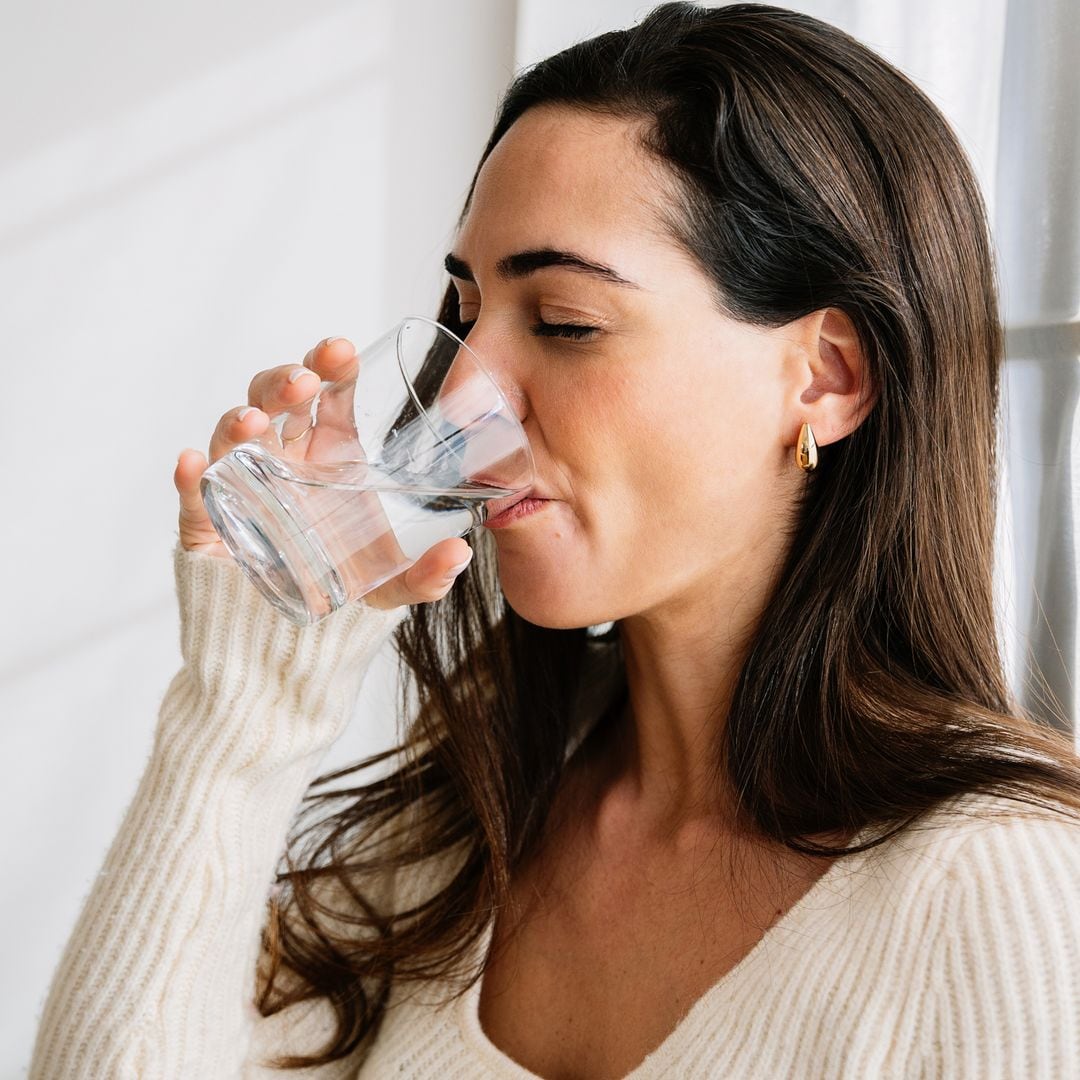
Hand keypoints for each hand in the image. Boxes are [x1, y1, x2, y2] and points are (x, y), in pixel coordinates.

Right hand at [174, 337, 473, 610]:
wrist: (292, 640)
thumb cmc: (342, 592)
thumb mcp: (393, 587)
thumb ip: (427, 575)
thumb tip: (460, 554)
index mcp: (326, 455)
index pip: (327, 397)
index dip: (331, 369)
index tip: (343, 352)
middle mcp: (282, 461)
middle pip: (274, 402)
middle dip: (285, 382)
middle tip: (305, 380)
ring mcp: (240, 487)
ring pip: (231, 439)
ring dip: (239, 421)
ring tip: (256, 420)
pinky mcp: (207, 527)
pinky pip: (193, 497)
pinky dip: (187, 479)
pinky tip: (191, 463)